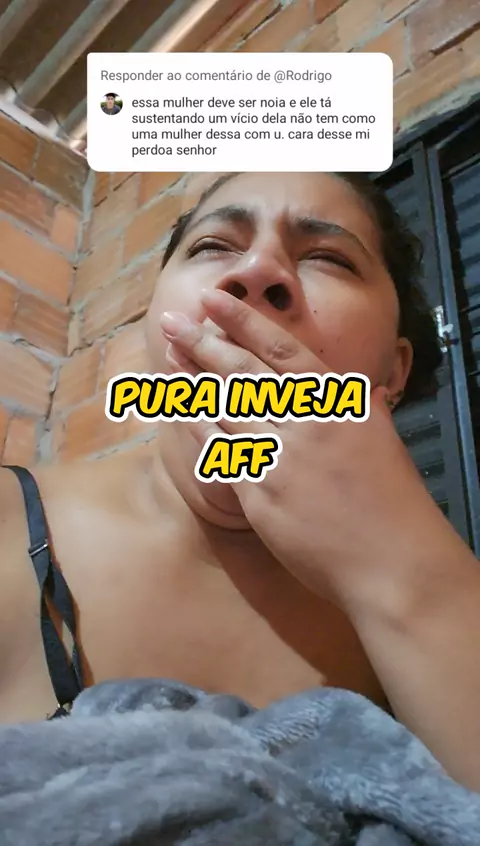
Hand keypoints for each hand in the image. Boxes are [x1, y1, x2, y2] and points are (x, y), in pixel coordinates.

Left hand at [159, 289, 452, 612]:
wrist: (390, 560)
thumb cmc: (391, 500)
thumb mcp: (378, 434)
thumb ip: (357, 404)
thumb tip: (356, 386)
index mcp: (335, 401)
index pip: (280, 348)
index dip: (241, 320)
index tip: (212, 300)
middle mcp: (302, 420)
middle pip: (241, 372)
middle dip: (202, 342)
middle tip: (172, 322)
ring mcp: (277, 456)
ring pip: (222, 407)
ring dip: (190, 379)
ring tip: (167, 356)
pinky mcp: (258, 493)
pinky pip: (217, 451)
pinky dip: (196, 426)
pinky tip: (177, 410)